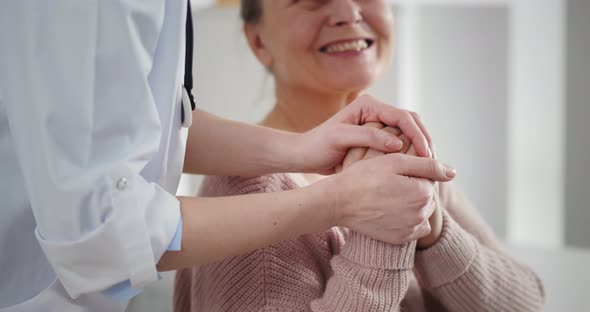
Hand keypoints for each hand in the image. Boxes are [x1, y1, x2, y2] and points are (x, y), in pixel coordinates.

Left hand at [293, 94, 432, 173]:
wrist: (303, 155)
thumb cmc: (317, 146)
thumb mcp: (341, 139)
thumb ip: (368, 137)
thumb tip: (398, 144)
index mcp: (368, 105)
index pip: (403, 116)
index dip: (418, 135)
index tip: (426, 155)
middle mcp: (375, 111)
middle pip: (410, 121)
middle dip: (424, 140)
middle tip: (433, 162)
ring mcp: (376, 123)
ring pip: (408, 132)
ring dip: (420, 147)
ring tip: (428, 167)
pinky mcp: (375, 137)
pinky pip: (399, 143)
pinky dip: (409, 154)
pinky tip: (415, 169)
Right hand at [337, 122, 443, 247]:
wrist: (338, 202)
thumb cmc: (364, 176)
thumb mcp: (395, 162)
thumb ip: (428, 165)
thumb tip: (453, 172)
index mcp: (423, 192)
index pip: (429, 178)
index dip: (411, 172)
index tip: (392, 172)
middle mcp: (421, 213)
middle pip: (425, 195)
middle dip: (413, 188)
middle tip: (387, 183)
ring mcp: (410, 228)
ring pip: (420, 211)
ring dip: (409, 203)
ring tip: (386, 196)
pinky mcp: (399, 239)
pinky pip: (413, 227)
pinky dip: (406, 219)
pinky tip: (389, 211)